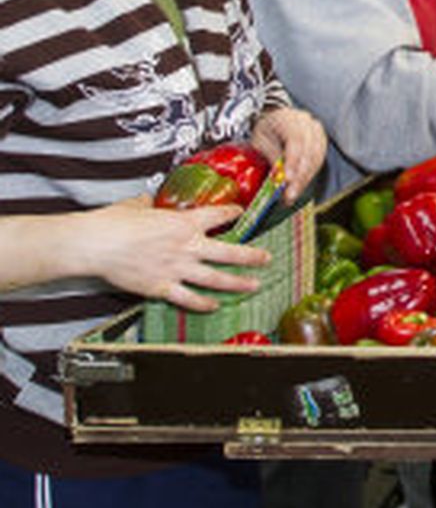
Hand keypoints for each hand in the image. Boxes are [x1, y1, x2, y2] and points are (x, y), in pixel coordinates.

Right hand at [81, 197, 270, 311]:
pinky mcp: (162, 287)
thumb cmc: (113, 223)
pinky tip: (214, 306)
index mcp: (183, 222)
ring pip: (216, 278)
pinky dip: (203, 304)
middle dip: (252, 256)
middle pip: (229, 252)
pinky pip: (189, 298)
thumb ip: (149, 205)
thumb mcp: (137, 205)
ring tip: (253, 285)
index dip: (233, 213)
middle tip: (266, 258)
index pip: (219, 215)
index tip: (242, 214)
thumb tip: (147, 201)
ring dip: (238, 283)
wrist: (96, 243)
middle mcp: (186, 246)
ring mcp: (177, 268)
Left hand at [250, 107, 327, 201]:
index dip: (293, 161)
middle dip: (299, 176)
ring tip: (292, 195)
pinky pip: (319, 162)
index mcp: (290, 118)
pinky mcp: (322, 143)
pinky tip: (299, 187)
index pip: (296, 140)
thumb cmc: (266, 129)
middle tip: (289, 194)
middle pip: (309, 152)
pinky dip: (308, 177)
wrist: (277, 119)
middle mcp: (309, 124)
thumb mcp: (260, 139)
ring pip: (316, 159)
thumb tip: (278, 175)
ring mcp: (318, 133)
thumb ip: (270, 154)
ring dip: (304, 180)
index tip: (287, 179)